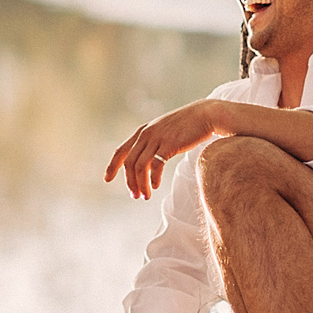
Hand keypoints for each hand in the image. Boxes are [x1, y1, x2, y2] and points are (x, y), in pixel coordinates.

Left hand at [105, 100, 227, 198]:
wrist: (206, 115)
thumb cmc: (187, 126)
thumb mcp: (165, 131)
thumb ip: (154, 143)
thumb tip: (149, 163)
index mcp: (143, 131)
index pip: (121, 150)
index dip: (112, 166)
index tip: (107, 180)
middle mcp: (146, 133)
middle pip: (129, 162)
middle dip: (130, 182)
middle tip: (135, 196)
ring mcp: (157, 138)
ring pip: (140, 166)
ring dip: (141, 184)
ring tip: (145, 196)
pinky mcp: (169, 144)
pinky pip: (156, 165)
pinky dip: (154, 178)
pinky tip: (156, 186)